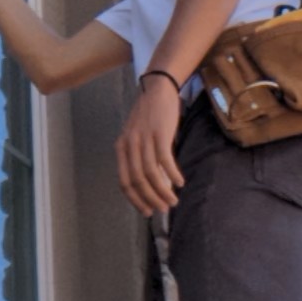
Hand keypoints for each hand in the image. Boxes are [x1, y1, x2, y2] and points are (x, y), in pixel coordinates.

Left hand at [115, 79, 184, 215]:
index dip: (135, 200)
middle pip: (138, 181)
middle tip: (163, 210)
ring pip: (151, 174)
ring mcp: (144, 139)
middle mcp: (129, 145)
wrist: (157, 89)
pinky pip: (165, 160)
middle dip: (150, 199)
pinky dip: (172, 174)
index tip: (146, 211)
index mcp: (121, 148)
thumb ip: (138, 157)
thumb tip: (151, 183)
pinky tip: (180, 183)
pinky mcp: (159, 133)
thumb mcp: (136, 136)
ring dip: (163, 191)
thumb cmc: (149, 116)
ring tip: (173, 201)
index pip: (124, 182)